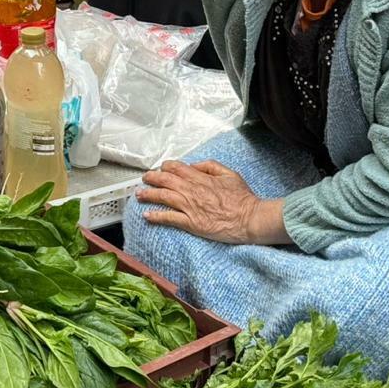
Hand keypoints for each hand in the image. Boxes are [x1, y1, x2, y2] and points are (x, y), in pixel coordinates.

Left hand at [136, 160, 289, 244]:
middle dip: (151, 178)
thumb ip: (210, 166)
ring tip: (139, 194)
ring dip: (148, 194)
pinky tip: (147, 215)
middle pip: (165, 180)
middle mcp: (192, 190)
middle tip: (145, 178)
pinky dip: (156, 216)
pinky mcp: (191, 222)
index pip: (176, 168)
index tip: (160, 168)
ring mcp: (189, 207)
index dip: (165, 167)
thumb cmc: (242, 198)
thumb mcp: (229, 174)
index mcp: (201, 178)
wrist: (249, 218)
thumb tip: (195, 165)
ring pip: (162, 197)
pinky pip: (168, 218)